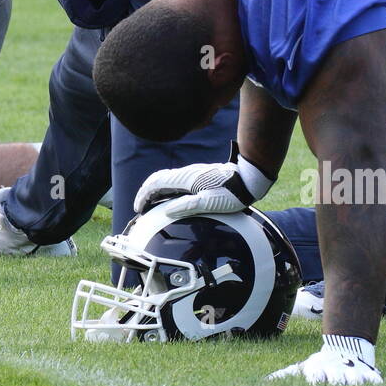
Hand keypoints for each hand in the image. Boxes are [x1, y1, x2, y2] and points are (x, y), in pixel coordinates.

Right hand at [133, 156, 272, 218]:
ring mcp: (192, 174)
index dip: (144, 195)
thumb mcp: (209, 203)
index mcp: (185, 179)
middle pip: (158, 179)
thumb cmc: (231, 192)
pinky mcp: (198, 177)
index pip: (156, 184)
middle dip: (146, 192)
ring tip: (151, 205)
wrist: (248, 179)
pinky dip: (165, 189)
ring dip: (155, 190)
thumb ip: (187, 206)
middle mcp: (186, 174)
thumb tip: (166, 211)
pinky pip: (175, 181)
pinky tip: (170, 199)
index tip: (138, 208)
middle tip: (140, 207)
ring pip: (166, 179)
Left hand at [267, 336, 381, 385]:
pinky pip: (375, 380)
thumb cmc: (319, 364)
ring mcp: (352, 373)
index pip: (315, 375)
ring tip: (354, 384)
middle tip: (335, 381)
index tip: (314, 377)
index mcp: (319, 371)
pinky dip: (376, 382)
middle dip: (336, 380)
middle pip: (336, 379)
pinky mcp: (368, 375)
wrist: (343, 348)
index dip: (315, 376)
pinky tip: (375, 384)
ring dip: (355, 382)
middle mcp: (336, 372)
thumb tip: (264, 382)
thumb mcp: (302, 368)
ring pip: (356, 381)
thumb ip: (284, 375)